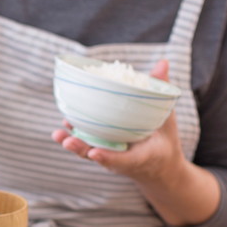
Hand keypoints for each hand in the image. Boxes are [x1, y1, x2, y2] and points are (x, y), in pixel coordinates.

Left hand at [52, 59, 187, 186]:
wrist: (159, 163)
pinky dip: (75, 137)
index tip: (95, 154)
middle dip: (82, 149)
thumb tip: (163, 63)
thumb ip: (162, 93)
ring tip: (58, 133)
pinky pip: (87, 145)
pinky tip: (66, 122)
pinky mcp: (102, 151)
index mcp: (140, 157)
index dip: (108, 158)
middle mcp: (121, 159)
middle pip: (98, 157)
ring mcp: (109, 156)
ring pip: (88, 152)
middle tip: (68, 140)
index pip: (123, 160)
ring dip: (73, 144)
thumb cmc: (163, 140)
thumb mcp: (168, 118)